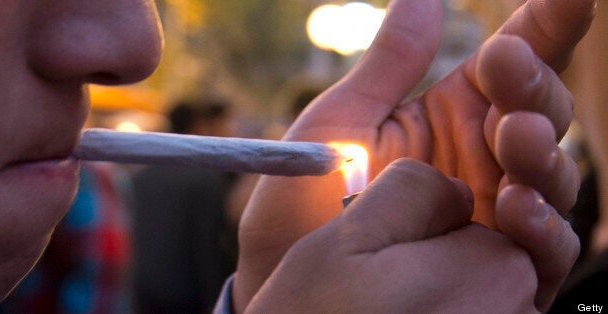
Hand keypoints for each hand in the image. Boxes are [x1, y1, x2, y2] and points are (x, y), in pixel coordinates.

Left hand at [234, 0, 593, 309]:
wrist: (283, 268)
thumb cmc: (306, 191)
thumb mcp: (343, 120)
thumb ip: (390, 64)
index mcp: (451, 115)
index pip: (510, 65)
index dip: (545, 26)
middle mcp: (482, 158)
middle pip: (540, 113)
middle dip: (533, 85)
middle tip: (505, 61)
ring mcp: (493, 211)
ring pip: (551, 175)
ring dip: (541, 151)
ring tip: (513, 133)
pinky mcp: (495, 266)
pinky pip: (543, 246)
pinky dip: (541, 224)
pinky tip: (515, 204)